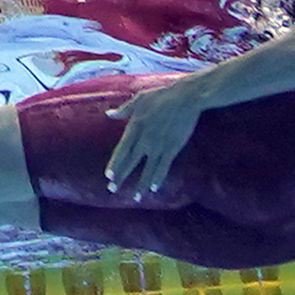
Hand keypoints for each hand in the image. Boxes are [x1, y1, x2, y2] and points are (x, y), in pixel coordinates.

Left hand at [98, 74, 213, 192]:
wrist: (185, 97)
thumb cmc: (161, 96)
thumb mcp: (139, 99)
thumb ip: (124, 110)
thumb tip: (109, 114)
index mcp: (135, 127)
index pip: (122, 150)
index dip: (115, 164)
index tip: (108, 176)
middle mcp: (144, 140)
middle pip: (130, 162)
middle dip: (121, 177)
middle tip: (113, 189)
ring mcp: (158, 145)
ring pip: (147, 169)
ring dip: (140, 184)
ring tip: (136, 198)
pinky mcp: (172, 148)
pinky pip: (163, 167)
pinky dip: (158, 178)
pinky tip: (154, 189)